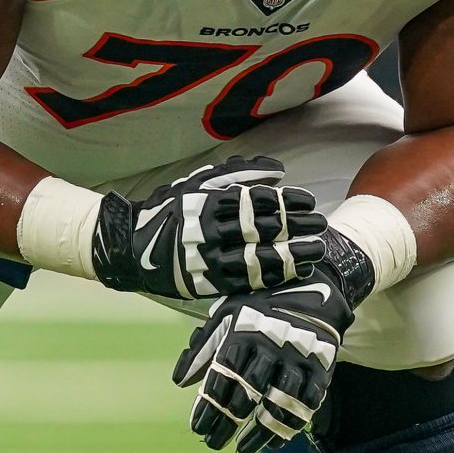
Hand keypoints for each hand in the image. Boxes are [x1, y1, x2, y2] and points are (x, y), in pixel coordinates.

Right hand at [92, 156, 324, 301]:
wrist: (132, 246)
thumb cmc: (171, 208)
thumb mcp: (200, 182)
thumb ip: (239, 173)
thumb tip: (277, 170)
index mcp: (210, 202)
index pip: (258, 202)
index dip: (287, 202)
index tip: (308, 201)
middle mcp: (211, 230)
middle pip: (263, 229)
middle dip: (296, 227)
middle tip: (321, 226)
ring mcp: (209, 259)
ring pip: (259, 258)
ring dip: (291, 256)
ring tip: (315, 252)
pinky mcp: (208, 282)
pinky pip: (246, 281)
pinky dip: (272, 277)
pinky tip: (293, 272)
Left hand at [179, 235, 374, 452]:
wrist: (315, 286)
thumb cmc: (260, 305)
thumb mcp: (227, 314)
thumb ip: (203, 347)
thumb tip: (179, 381)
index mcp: (243, 332)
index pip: (222, 376)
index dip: (209, 405)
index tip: (198, 428)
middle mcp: (270, 346)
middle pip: (246, 393)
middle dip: (227, 423)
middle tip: (213, 443)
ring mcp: (298, 358)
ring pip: (278, 403)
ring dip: (259, 431)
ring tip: (243, 448)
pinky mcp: (322, 368)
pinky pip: (307, 404)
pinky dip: (291, 426)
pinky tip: (275, 440)